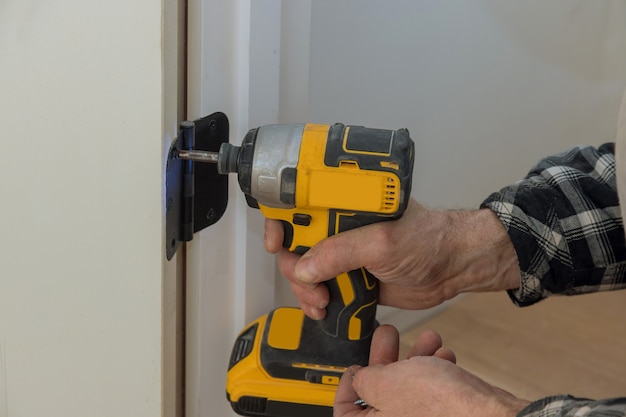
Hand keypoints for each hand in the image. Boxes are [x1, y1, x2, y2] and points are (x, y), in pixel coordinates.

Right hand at [264, 199, 519, 318]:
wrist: (453, 268)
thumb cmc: (428, 239)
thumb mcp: (382, 242)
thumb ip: (341, 252)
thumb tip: (304, 268)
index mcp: (345, 203)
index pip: (300, 203)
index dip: (281, 219)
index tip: (277, 242)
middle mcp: (340, 225)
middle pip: (296, 242)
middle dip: (294, 266)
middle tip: (309, 284)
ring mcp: (343, 252)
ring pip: (305, 270)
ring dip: (305, 289)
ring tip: (322, 302)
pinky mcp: (349, 276)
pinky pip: (320, 288)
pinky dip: (315, 300)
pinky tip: (323, 309)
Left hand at [337, 326, 528, 416]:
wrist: (490, 413)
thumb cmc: (440, 406)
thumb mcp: (384, 383)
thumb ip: (363, 379)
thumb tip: (358, 377)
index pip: (345, 413)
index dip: (346, 386)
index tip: (356, 366)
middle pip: (379, 396)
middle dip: (386, 360)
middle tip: (388, 336)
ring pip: (408, 388)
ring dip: (416, 358)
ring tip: (428, 339)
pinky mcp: (444, 415)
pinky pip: (431, 393)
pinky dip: (435, 371)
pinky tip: (443, 355)